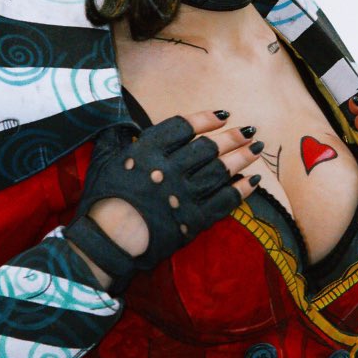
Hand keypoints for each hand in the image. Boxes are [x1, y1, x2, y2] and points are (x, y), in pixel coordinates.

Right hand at [65, 110, 262, 289]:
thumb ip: (115, 135)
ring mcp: (183, 195)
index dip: (206, 118)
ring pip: (221, 170)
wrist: (107, 241)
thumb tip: (121, 118)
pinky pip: (225, 201)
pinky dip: (242, 190)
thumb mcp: (103, 159)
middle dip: (232, 137)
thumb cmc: (102, 198)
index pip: (184, 126)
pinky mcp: (194, 219)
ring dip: (241, 158)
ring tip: (255, 149)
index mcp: (147, 150)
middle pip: (208, 147)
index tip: (222, 115)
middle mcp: (169, 169)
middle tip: (248, 131)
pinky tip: (253, 180)